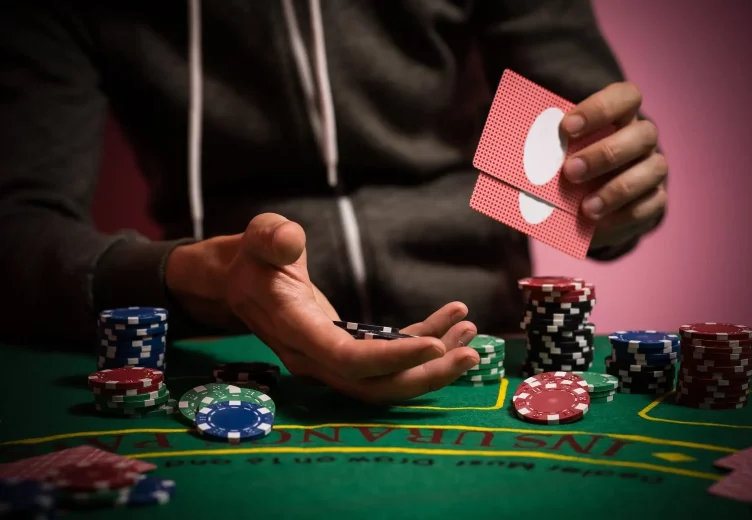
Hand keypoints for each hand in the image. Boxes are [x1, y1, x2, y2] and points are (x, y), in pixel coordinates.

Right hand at [166, 213, 479, 403]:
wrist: (238, 282)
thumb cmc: (251, 258)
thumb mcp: (256, 238)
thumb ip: (270, 237)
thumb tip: (288, 239)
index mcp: (296, 331)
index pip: (348, 359)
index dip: (393, 358)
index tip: (436, 344)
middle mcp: (314, 357)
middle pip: (376, 385)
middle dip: (426, 376)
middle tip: (471, 353)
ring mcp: (330, 360)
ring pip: (387, 380)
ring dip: (432, 365)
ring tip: (470, 335)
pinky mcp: (344, 350)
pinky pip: (387, 357)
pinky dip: (420, 342)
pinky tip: (449, 322)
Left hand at [560, 82, 667, 249]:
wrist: (587, 211)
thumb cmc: (568, 172)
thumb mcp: (555, 159)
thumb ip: (545, 153)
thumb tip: (509, 158)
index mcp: (620, 117)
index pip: (625, 97)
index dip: (600, 108)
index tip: (567, 127)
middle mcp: (642, 139)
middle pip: (643, 133)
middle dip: (605, 153)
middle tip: (570, 172)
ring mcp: (653, 169)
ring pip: (654, 169)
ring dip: (617, 189)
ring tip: (585, 208)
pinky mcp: (656, 200)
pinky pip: (651, 204)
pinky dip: (624, 214)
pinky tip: (598, 222)